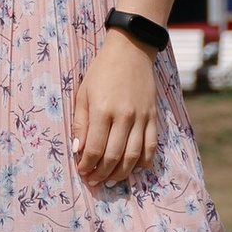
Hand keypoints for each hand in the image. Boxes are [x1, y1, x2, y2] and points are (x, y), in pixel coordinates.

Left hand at [72, 31, 161, 188]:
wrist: (131, 51)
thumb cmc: (102, 71)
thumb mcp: (83, 93)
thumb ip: (80, 123)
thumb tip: (79, 150)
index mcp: (102, 110)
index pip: (94, 149)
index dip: (87, 165)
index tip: (82, 171)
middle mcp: (124, 117)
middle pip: (113, 157)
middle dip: (101, 174)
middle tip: (93, 180)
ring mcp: (141, 118)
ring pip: (133, 156)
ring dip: (121, 173)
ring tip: (110, 179)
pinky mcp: (153, 117)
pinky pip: (151, 146)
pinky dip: (144, 162)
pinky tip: (134, 168)